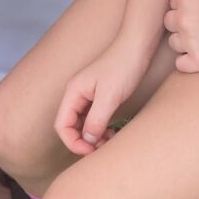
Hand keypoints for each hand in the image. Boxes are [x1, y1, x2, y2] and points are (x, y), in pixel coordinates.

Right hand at [54, 38, 151, 155]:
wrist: (137, 47)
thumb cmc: (122, 67)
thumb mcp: (109, 97)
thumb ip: (96, 120)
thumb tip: (87, 141)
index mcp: (73, 92)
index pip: (62, 125)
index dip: (73, 142)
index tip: (90, 151)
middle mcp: (77, 94)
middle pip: (71, 126)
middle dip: (84, 141)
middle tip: (103, 147)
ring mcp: (88, 95)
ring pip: (83, 124)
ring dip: (93, 136)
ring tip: (110, 140)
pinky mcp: (100, 96)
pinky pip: (94, 118)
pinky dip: (101, 128)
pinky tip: (112, 132)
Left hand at [165, 0, 198, 71]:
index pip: (173, 1)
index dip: (187, 4)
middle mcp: (182, 20)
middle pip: (169, 21)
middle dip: (182, 21)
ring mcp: (189, 42)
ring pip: (173, 42)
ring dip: (184, 41)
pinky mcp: (198, 61)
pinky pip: (180, 63)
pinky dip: (187, 60)